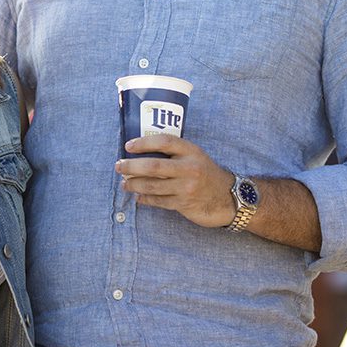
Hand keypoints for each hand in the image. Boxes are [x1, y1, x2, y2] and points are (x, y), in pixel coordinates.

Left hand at [115, 135, 235, 228]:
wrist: (228, 197)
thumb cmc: (206, 173)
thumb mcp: (195, 156)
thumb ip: (174, 152)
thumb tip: (141, 151)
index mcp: (191, 151)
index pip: (165, 141)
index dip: (144, 142)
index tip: (128, 145)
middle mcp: (189, 168)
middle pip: (154, 166)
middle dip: (132, 166)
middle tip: (119, 165)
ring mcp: (186, 187)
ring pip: (152, 186)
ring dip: (134, 184)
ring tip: (125, 183)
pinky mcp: (184, 204)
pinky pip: (158, 201)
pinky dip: (145, 199)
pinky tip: (138, 197)